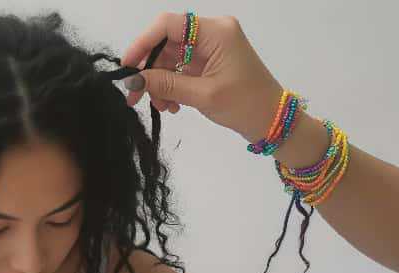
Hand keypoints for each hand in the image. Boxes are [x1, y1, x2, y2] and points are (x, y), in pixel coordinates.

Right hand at [122, 13, 282, 144]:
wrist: (271, 120)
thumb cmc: (244, 105)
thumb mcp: (203, 95)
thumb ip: (166, 85)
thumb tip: (133, 80)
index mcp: (216, 32)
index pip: (169, 25)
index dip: (143, 43)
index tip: (127, 68)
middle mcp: (212, 33)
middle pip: (167, 43)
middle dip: (150, 71)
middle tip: (135, 97)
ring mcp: (211, 48)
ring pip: (171, 60)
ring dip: (160, 84)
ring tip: (162, 107)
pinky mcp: (209, 63)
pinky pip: (181, 70)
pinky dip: (171, 87)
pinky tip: (173, 105)